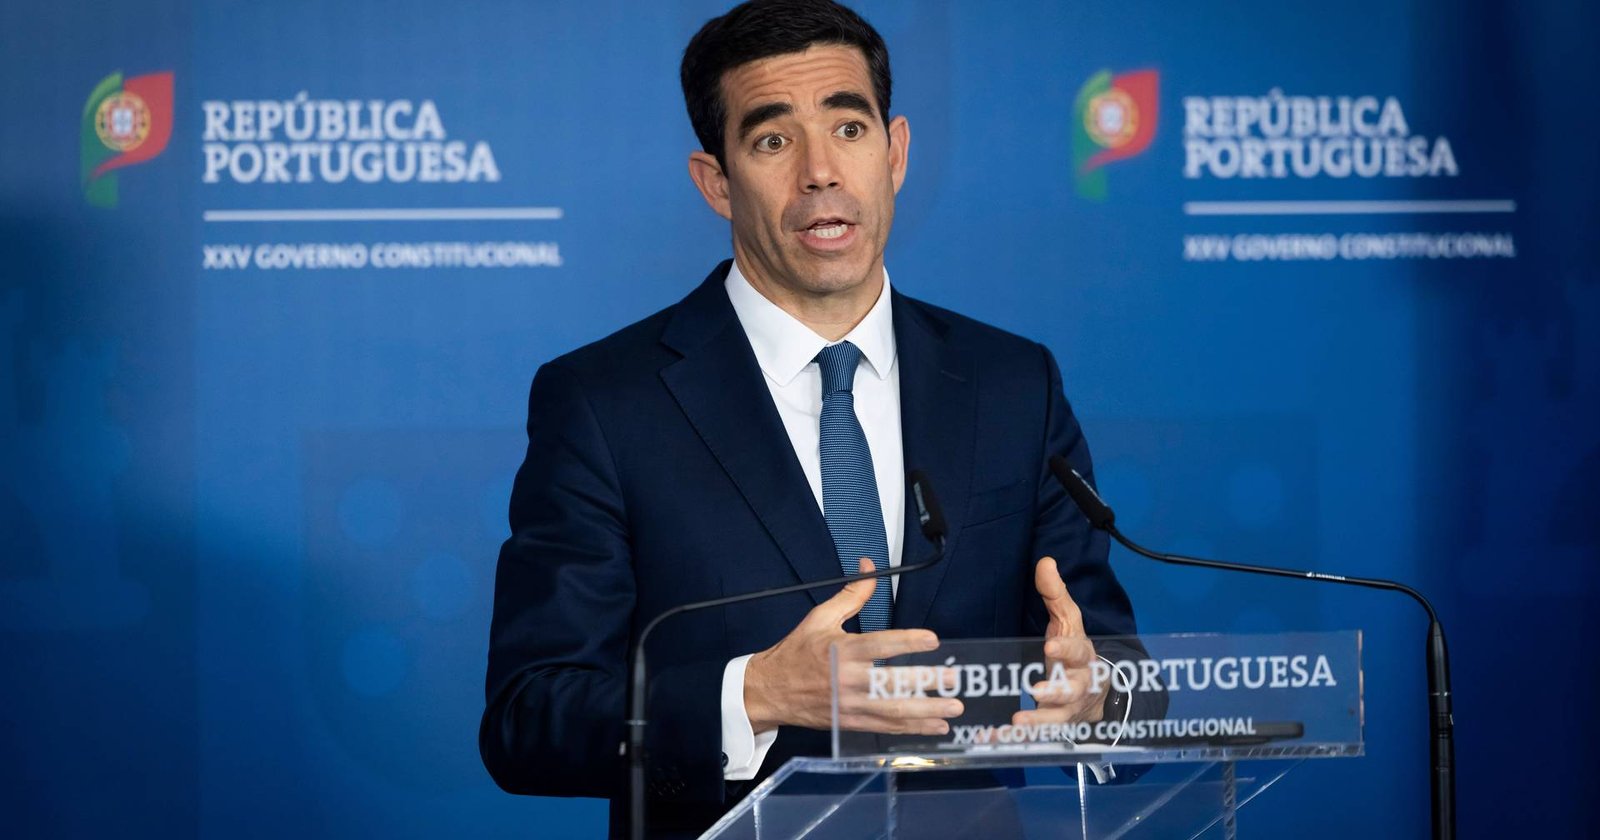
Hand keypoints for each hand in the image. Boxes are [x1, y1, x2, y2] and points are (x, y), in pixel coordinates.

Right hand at [743, 558, 964, 734]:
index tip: (932, 640)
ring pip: (892, 710)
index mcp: (841, 650)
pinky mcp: (850, 722)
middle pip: (890, 682)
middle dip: (924, 682)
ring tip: (953, 709)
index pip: (878, 645)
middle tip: (953, 680)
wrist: (770, 690)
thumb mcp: (820, 617)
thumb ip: (852, 595)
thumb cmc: (796, 653)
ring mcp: (850, 705)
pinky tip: (935, 727)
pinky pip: (886, 727)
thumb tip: (869, 567)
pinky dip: (912, 729)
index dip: (906, 642)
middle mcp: (847, 680)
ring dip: (926, 711)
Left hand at [1013, 556, 1107, 725]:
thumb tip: (1044, 561)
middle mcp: (1077, 685)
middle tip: (1035, 690)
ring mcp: (1066, 710)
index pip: (1077, 650)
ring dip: (1038, 722)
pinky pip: (1033, 736)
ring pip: (1055, 719)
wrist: (1098, 694)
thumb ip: (1056, 594)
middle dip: (1055, 692)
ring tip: (1018, 723)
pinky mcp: (1052, 727)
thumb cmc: (1074, 652)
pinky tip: (990, 738)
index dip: (1066, 649)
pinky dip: (1013, 740)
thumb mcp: (1068, 621)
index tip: (1051, 646)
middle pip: (1070, 690)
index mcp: (1081, 655)